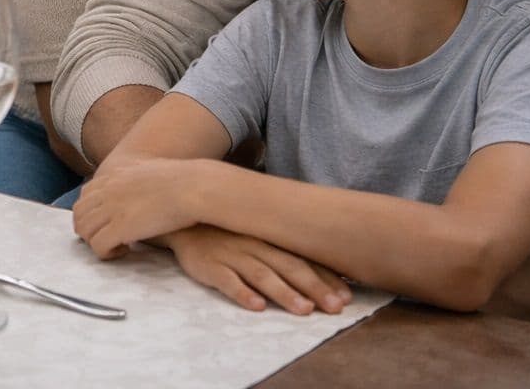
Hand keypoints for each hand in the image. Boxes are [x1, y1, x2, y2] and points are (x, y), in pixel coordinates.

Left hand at [72, 157, 196, 258]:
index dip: (91, 213)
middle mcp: (107, 190)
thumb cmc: (182, 180)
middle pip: (79, 214)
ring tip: (118, 246)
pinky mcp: (120, 228)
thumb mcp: (151, 168)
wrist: (192, 187)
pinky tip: (126, 251)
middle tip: (109, 239)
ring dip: (96, 242)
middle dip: (90, 230)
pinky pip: (97, 246)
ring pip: (84, 231)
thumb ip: (138, 172)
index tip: (107, 223)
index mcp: (114, 176)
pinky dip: (106, 253)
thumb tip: (142, 174)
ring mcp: (111, 208)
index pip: (85, 196)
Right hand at [162, 225, 351, 315]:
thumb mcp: (255, 234)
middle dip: (314, 288)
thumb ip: (281, 250)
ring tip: (303, 310)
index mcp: (269, 240)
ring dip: (284, 293)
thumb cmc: (226, 231)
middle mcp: (255, 246)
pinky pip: (227, 280)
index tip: (347, 297)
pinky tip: (256, 306)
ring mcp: (232, 255)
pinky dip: (242, 293)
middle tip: (335, 308)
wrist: (183, 219)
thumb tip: (319, 269)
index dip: (326, 278)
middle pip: (289, 267)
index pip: (303, 259)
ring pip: (262, 275)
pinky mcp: (209, 265)